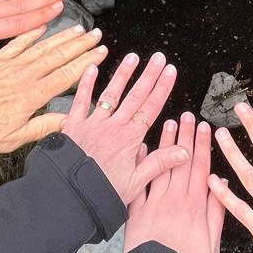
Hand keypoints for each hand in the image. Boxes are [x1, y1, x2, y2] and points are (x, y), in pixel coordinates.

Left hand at [0, 24, 106, 156]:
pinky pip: (14, 42)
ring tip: (78, 26)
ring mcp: (5, 66)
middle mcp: (20, 76)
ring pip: (39, 45)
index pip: (66, 74)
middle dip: (79, 43)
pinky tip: (40, 25)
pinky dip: (29, 32)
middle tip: (97, 34)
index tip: (101, 52)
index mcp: (29, 96)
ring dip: (60, 35)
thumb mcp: (11, 140)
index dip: (86, 62)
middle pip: (57, 55)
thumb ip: (42, 127)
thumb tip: (69, 121)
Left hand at [61, 49, 178, 203]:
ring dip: (123, 74)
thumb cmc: (100, 191)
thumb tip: (184, 150)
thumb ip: (160, 163)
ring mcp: (93, 124)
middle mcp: (113, 127)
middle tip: (158, 58)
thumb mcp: (135, 183)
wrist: (68, 194)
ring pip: (111, 94)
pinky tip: (91, 68)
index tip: (170, 71)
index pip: (151, 108)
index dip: (162, 88)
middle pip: (135, 96)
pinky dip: (86, 84)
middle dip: (148, 75)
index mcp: (129, 140)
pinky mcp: (74, 126)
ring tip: (133, 57)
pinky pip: (81, 101)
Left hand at [125, 113, 221, 252]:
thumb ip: (217, 212)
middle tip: (186, 116)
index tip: (205, 127)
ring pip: (159, 167)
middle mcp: (175, 199)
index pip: (201, 167)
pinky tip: (140, 149)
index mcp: (196, 205)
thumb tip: (221, 186)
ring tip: (168, 124)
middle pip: (181, 162)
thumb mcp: (213, 242)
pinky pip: (138, 184)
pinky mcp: (136, 213)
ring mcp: (154, 204)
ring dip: (164, 144)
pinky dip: (139, 166)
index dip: (203, 146)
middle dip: (185, 137)